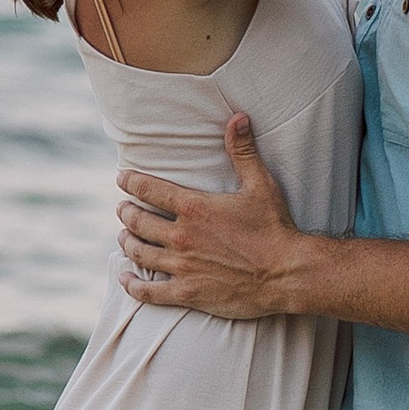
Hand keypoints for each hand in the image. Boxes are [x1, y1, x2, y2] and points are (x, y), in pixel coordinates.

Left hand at [117, 116, 310, 319]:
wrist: (286, 273)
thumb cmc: (274, 228)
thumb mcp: (260, 184)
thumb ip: (243, 151)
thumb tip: (238, 117)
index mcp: (194, 207)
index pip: (148, 189)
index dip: (130, 181)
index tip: (122, 178)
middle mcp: (181, 235)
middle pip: (138, 221)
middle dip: (126, 212)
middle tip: (123, 209)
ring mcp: (182, 266)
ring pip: (139, 252)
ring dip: (126, 242)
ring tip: (123, 237)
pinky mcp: (187, 292)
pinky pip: (149, 291)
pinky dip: (133, 284)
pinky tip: (126, 278)